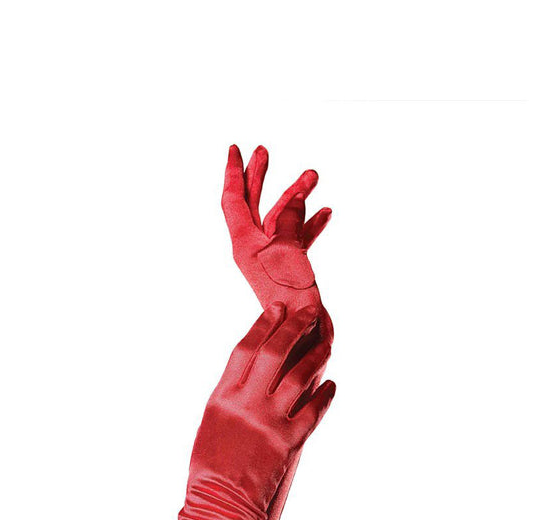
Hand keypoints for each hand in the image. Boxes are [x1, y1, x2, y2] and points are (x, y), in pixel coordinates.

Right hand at [186, 301, 334, 519]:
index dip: (263, 324)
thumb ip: (233, 398)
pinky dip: (325, 395)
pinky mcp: (288, 443)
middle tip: (310, 312)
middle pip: (274, 353)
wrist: (218, 508)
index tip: (278, 308)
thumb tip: (259, 377)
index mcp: (221, 398)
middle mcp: (245, 405)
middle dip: (295, 327)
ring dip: (317, 356)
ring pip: (300, 376)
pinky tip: (331, 385)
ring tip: (327, 344)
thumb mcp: (211, 426)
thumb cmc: (210, 472)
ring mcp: (268, 423)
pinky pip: (314, 411)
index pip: (245, 349)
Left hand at [221, 144, 331, 312]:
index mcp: (244, 243)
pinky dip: (309, 224)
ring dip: (296, 197)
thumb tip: (295, 198)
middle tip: (263, 151)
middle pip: (252, 204)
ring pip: (280, 218)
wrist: (301, 332)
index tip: (235, 148)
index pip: (233, 199)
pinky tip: (325, 212)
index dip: (234, 173)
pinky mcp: (289, 268)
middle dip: (259, 177)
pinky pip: (297, 239)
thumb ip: (288, 218)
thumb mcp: (286, 249)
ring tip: (313, 176)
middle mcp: (253, 248)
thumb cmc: (289, 293)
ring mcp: (271, 258)